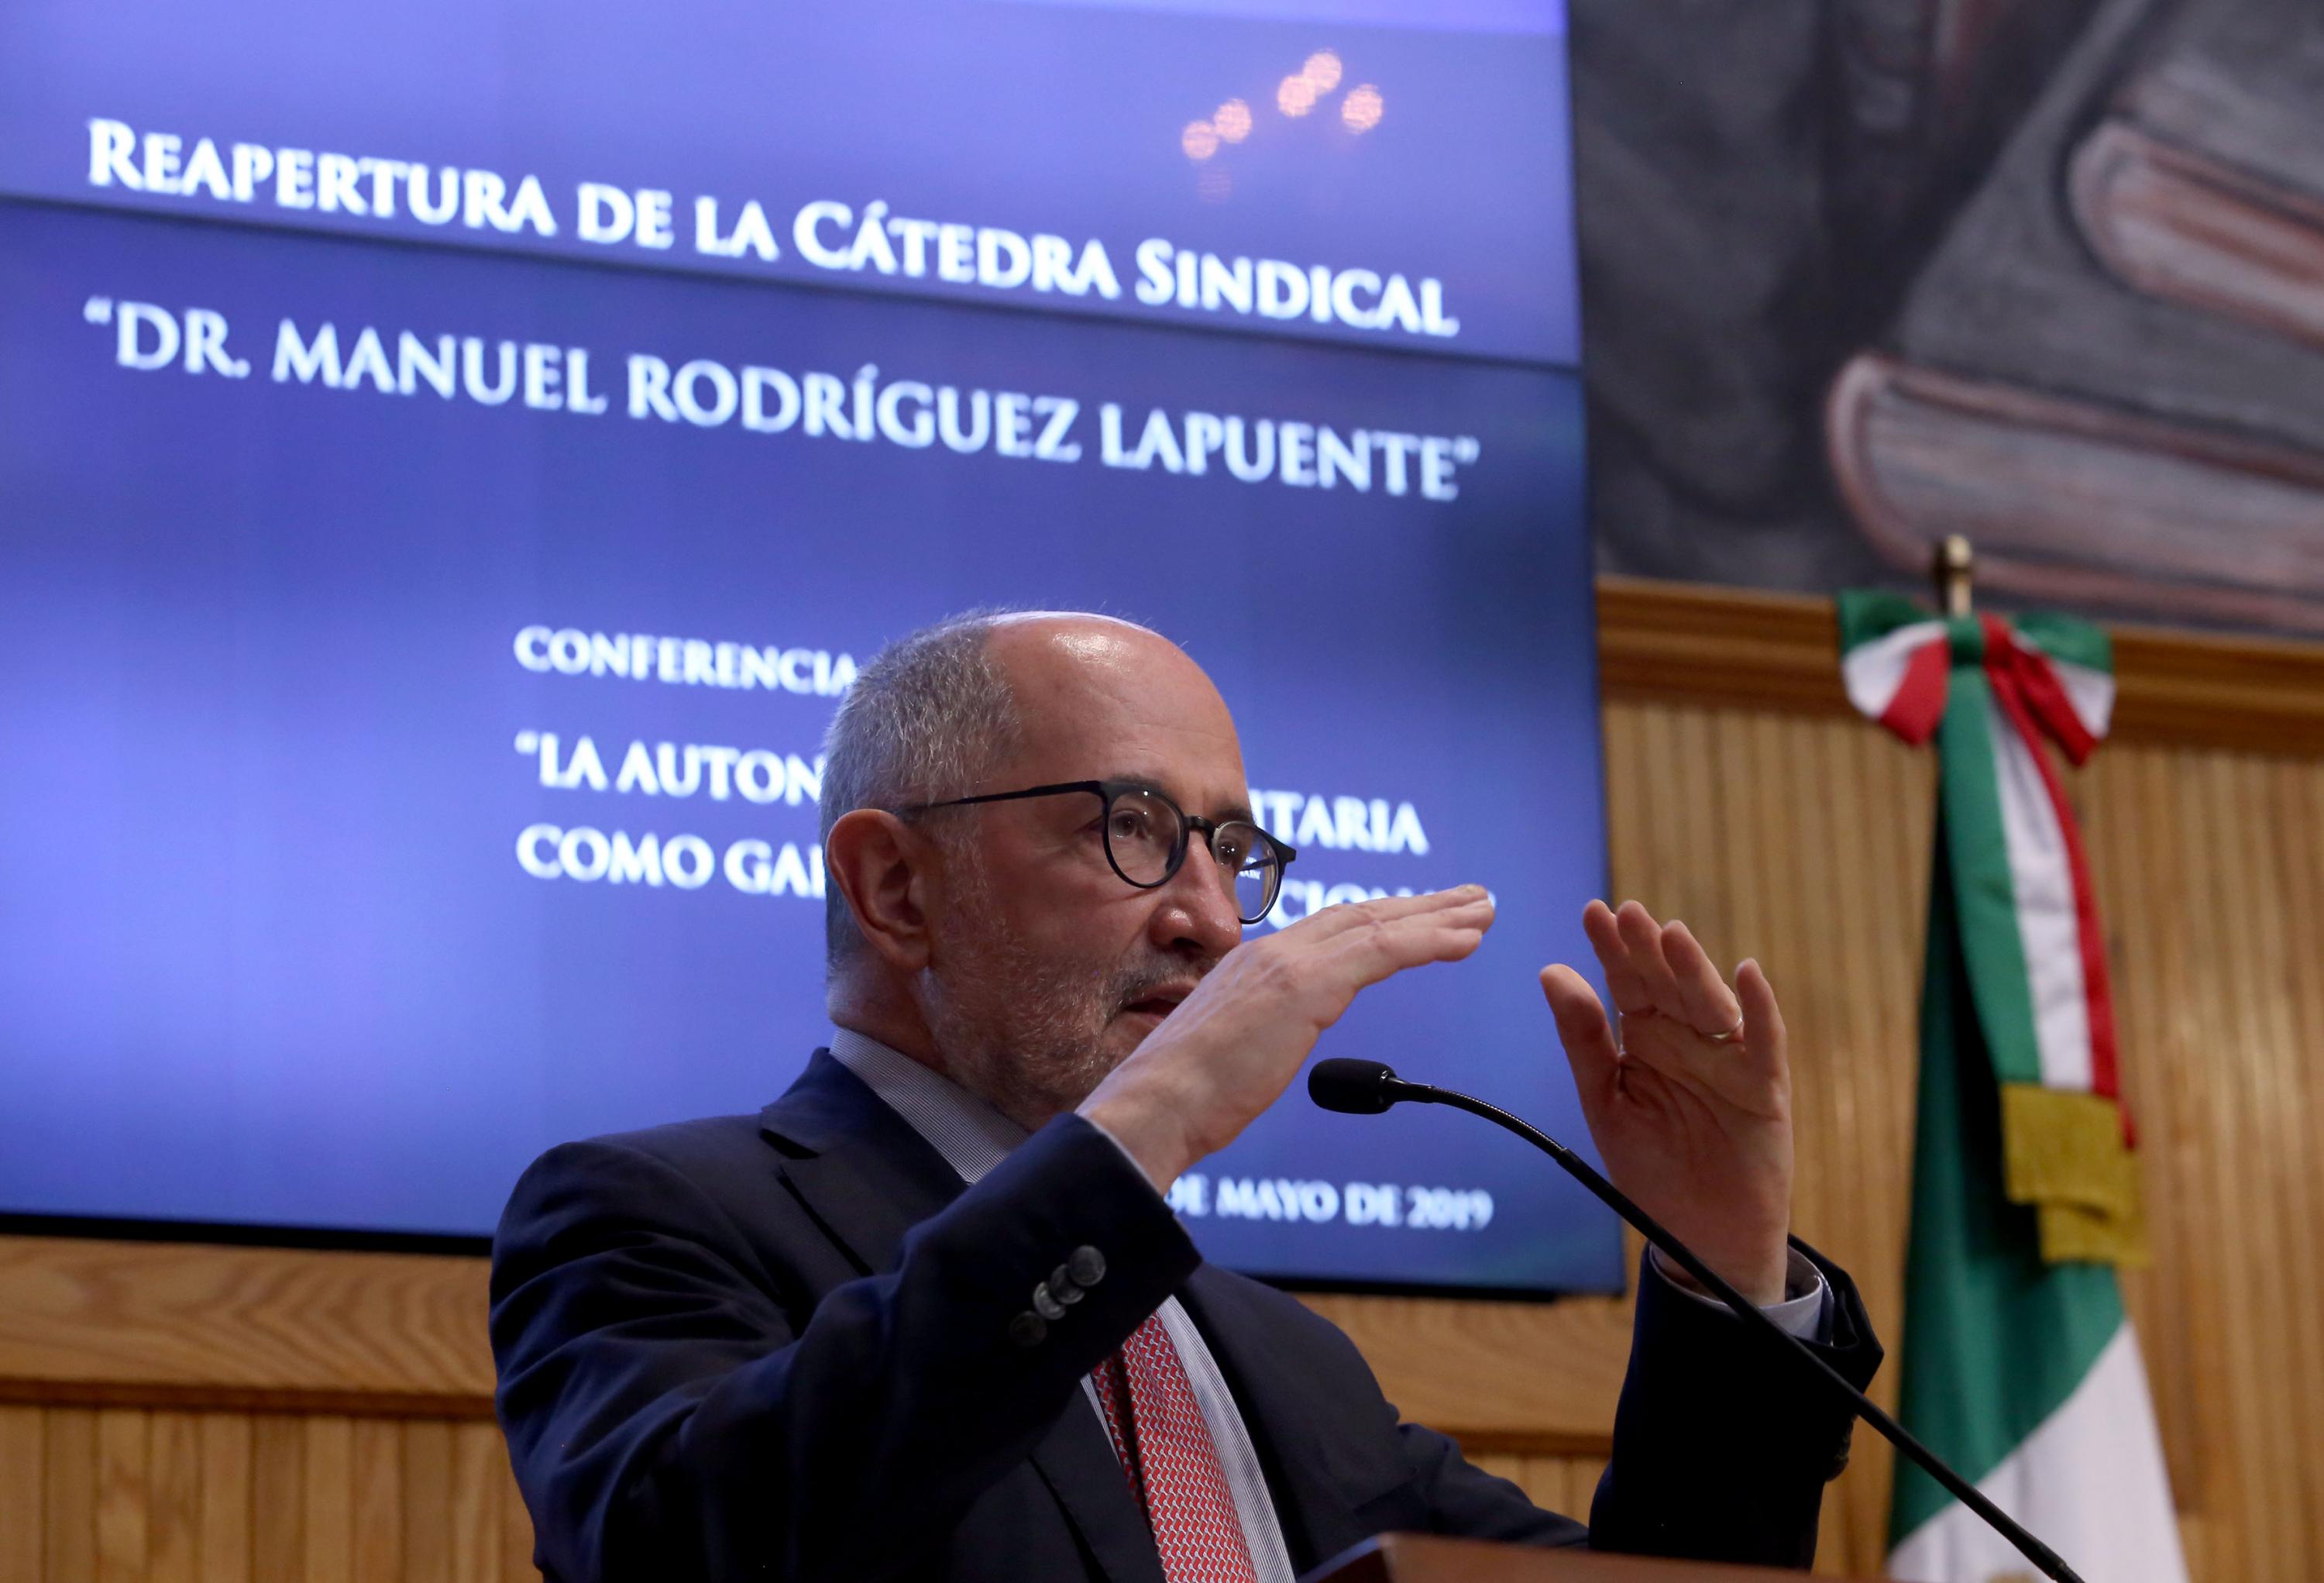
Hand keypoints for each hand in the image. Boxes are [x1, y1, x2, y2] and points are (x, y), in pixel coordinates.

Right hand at [1081, 886, 1495, 1189]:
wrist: (1156, 1104)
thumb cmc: (1184, 1097)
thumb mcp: (1227, 1052)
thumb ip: (1255, 1036)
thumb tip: (1265, 1048)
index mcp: (1252, 965)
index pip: (1330, 929)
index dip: (1382, 920)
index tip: (1420, 918)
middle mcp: (1272, 951)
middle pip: (1361, 914)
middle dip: (1420, 906)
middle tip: (1469, 900)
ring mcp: (1288, 963)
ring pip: (1378, 925)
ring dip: (1438, 916)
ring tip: (1482, 912)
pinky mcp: (1306, 985)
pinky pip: (1383, 951)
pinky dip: (1429, 940)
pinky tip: (1465, 940)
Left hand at [1540, 901, 1792, 1304]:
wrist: (1698, 1235)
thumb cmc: (1650, 1169)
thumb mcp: (1605, 1102)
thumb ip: (1583, 1040)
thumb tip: (1552, 971)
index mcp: (1646, 1039)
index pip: (1627, 983)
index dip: (1612, 948)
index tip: (1593, 912)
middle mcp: (1687, 1039)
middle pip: (1668, 984)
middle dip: (1648, 950)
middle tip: (1628, 914)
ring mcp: (1728, 1060)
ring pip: (1711, 1004)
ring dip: (1694, 969)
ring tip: (1672, 935)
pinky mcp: (1764, 1088)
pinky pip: (1764, 1042)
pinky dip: (1760, 1009)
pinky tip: (1749, 974)